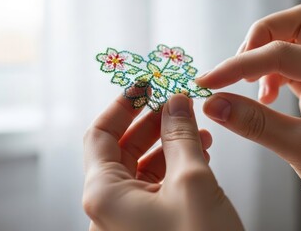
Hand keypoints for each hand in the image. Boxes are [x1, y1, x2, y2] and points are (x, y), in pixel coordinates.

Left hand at [82, 94, 242, 230]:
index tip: (144, 84)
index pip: (101, 134)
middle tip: (176, 100)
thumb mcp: (192, 180)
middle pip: (122, 148)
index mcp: (105, 194)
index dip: (123, 105)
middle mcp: (111, 206)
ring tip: (195, 125)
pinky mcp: (152, 224)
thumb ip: (180, 135)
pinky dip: (176, 163)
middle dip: (151, 120)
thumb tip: (176, 101)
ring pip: (143, 165)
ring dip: (168, 140)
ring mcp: (131, 217)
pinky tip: (198, 150)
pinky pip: (157, 184)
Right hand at [197, 4, 300, 229]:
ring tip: (248, 85)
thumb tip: (215, 104)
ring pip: (291, 41)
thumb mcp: (300, 147)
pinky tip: (264, 97)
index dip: (239, 65)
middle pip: (294, 25)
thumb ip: (254, 122)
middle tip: (235, 69)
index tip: (210, 81)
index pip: (281, 52)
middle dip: (259, 39)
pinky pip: (290, 66)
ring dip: (263, 56)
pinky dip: (269, 74)